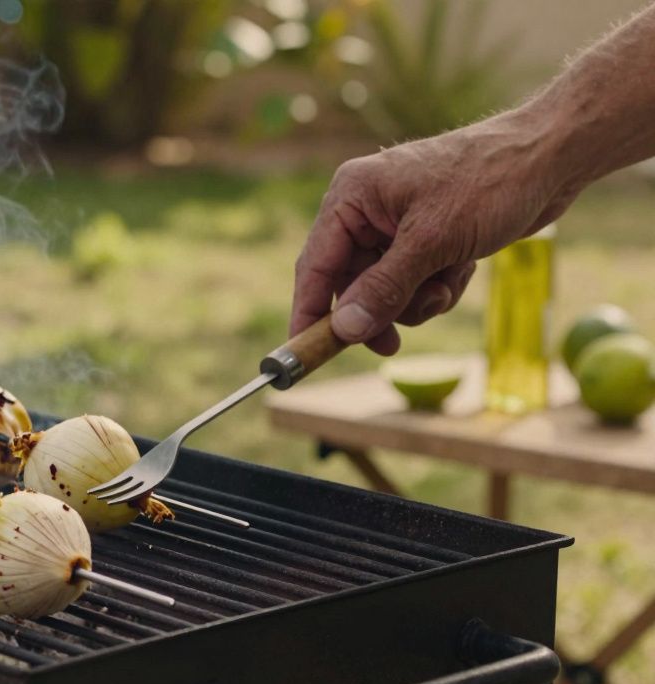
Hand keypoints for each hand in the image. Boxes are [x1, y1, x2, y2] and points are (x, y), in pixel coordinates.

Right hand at [292, 111, 580, 354]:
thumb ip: (384, 288)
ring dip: (418, 299)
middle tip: (392, 346)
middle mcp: (367, 210)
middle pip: (350, 284)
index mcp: (353, 196)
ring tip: (448, 281)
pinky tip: (463, 267)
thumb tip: (346, 330)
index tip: (303, 351)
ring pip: (385, 290)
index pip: (315, 263)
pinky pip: (414, 283)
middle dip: (381, 309)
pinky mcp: (425, 238)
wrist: (553, 158)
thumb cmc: (490, 182)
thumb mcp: (433, 242)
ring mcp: (396, 225)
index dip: (308, 311)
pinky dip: (438, 286)